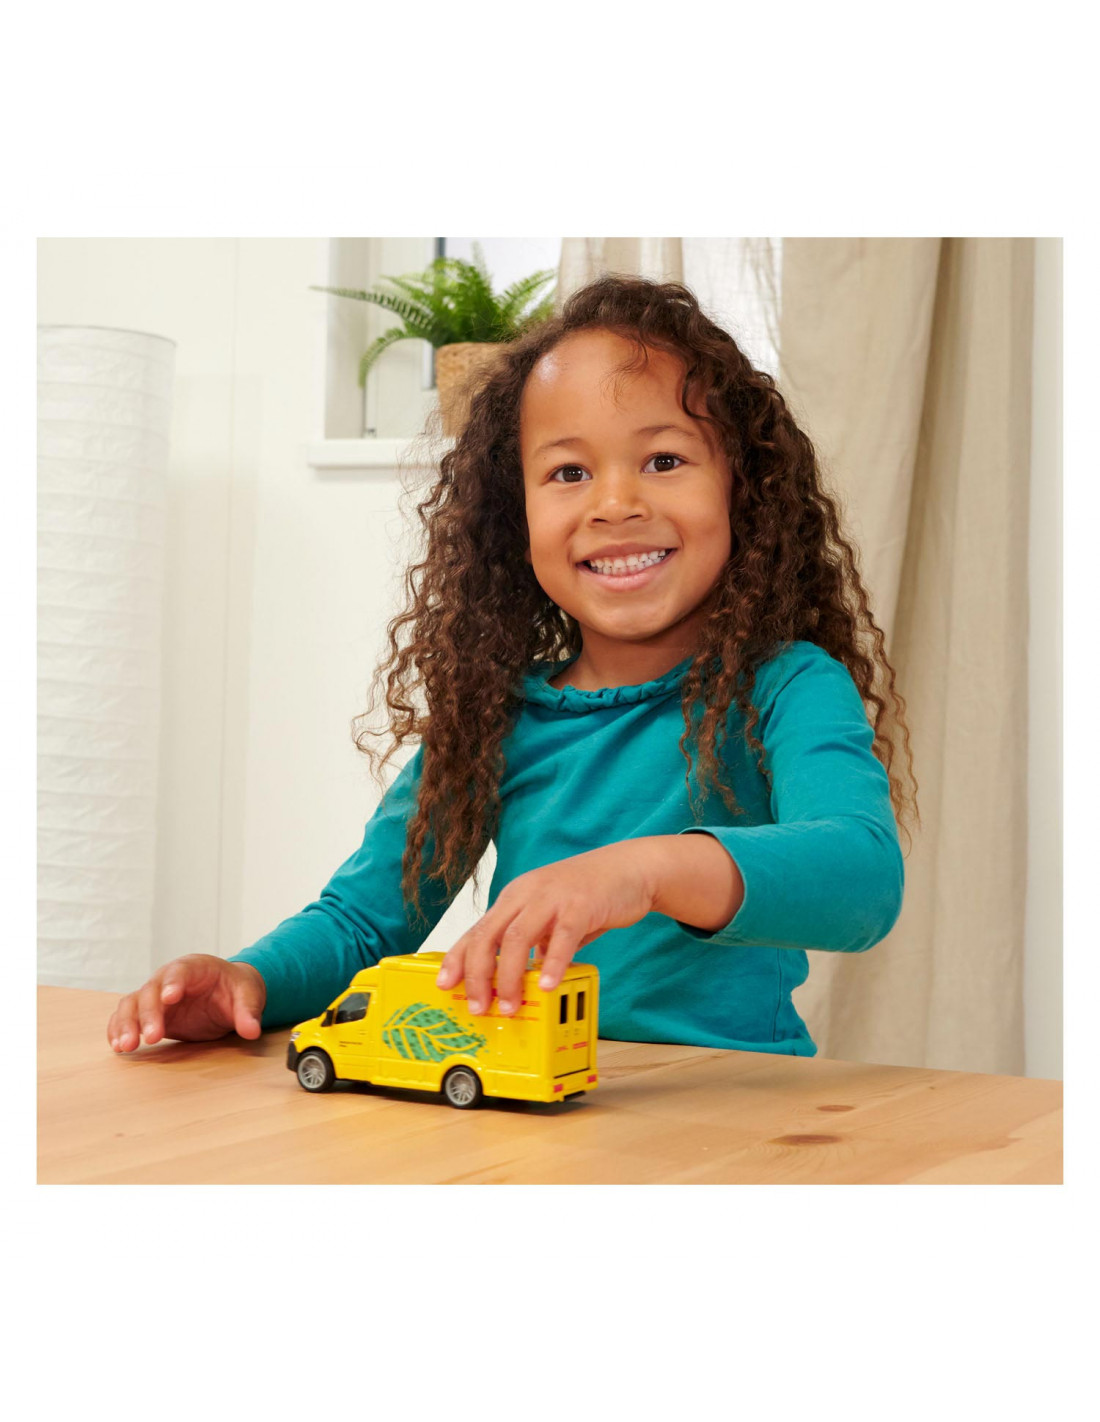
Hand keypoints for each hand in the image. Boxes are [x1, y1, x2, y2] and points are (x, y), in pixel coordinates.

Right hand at [106, 954, 266, 1052]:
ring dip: (126, 1024)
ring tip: (126, 1047)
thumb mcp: (249, 996)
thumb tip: (252, 1030)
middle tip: (153, 1037)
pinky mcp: (150, 1014)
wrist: (227, 994)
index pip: (179, 971)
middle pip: (150, 991)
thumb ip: (249, 1012)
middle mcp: (168, 978)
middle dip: (149, 1014)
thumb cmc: (236, 989)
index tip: (169, 999)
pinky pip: (127, 1017)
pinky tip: (119, 1046)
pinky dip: (119, 1029)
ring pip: (132, 1004)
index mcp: (194, 967)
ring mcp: (156, 996)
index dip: (172, 983)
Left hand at [435, 841, 657, 1015]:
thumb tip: (517, 978)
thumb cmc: (587, 895)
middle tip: (479, 1006)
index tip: (445, 985)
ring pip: (517, 938)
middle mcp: (526, 895)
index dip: (456, 959)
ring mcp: (552, 898)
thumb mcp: (549, 916)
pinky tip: (547, 986)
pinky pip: (562, 937)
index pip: (476, 931)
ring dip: (509, 977)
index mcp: (514, 898)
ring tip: (510, 1006)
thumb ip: (533, 943)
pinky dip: (551, 964)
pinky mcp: (580, 905)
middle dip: (477, 975)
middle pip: (488, 936)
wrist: (628, 869)